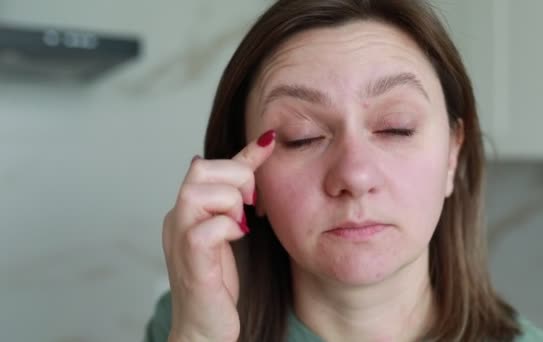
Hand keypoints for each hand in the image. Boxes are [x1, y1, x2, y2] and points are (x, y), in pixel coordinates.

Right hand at [162, 130, 275, 341]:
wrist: (205, 328)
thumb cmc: (217, 282)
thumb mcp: (230, 230)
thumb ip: (237, 196)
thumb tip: (251, 157)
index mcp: (185, 211)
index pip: (209, 166)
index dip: (243, 154)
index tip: (270, 143)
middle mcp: (175, 219)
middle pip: (201, 168)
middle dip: (236, 180)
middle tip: (250, 207)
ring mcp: (179, 238)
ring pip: (202, 191)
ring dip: (233, 204)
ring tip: (240, 227)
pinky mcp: (191, 260)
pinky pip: (209, 227)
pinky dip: (229, 228)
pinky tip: (237, 239)